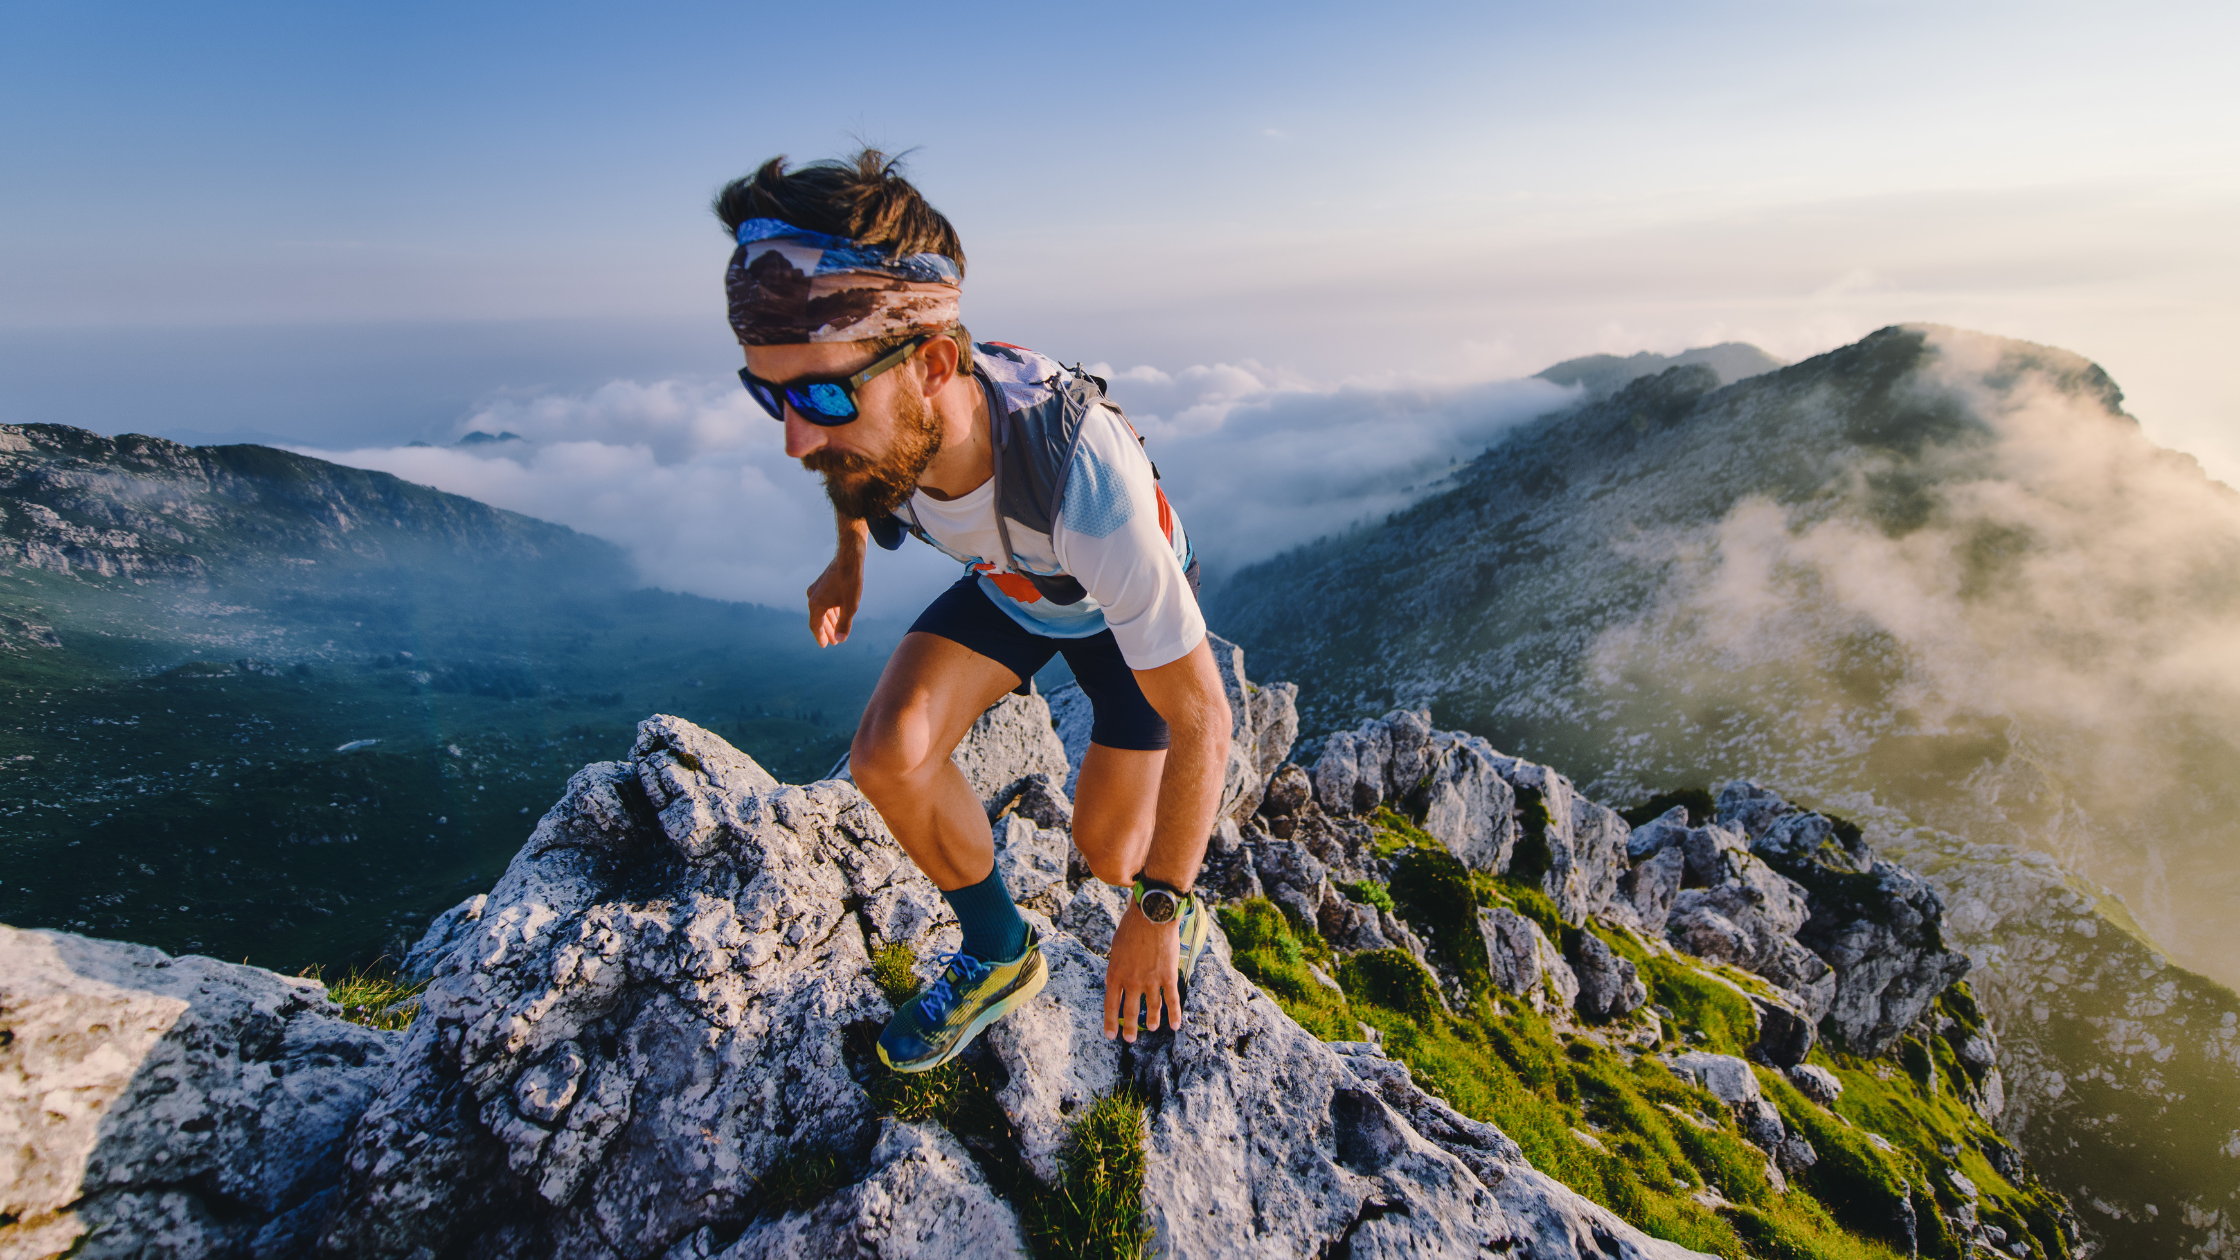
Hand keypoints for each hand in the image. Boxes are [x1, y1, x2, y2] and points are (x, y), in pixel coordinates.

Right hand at [807, 554, 861, 646]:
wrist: (849, 559)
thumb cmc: (850, 583)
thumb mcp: (850, 607)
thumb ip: (844, 624)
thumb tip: (840, 639)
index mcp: (816, 604)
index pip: (815, 626)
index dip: (820, 637)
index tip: (825, 645)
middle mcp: (812, 597)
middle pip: (818, 619)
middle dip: (826, 631)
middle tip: (834, 642)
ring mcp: (816, 589)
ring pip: (821, 610)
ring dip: (829, 621)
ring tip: (836, 630)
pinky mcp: (822, 583)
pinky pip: (824, 601)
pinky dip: (830, 610)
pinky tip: (837, 614)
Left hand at [1103, 903, 1181, 1041]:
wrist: (1151, 916)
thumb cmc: (1131, 927)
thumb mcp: (1115, 949)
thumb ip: (1114, 969)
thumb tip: (1112, 984)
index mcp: (1115, 974)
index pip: (1111, 1005)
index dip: (1111, 1022)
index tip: (1110, 1035)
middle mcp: (1132, 982)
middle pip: (1131, 1011)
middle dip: (1130, 1028)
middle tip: (1129, 1039)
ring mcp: (1151, 981)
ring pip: (1152, 1008)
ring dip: (1151, 1021)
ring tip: (1152, 1028)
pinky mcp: (1168, 977)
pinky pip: (1172, 1000)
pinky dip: (1174, 1015)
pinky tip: (1175, 1025)